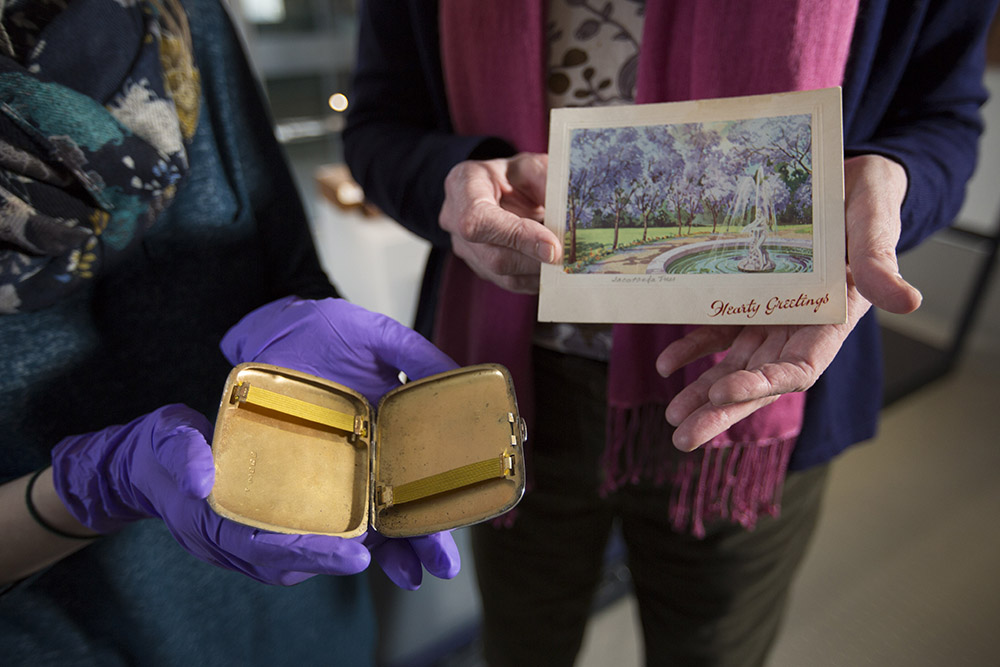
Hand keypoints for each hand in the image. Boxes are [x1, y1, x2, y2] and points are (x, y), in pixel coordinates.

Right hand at [52, 404, 371, 585]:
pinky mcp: (242, 536)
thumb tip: (202, 479)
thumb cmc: (157, 449)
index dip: (310, 552)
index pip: (264, 548)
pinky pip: (280, 550)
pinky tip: (338, 528)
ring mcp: (232, 545)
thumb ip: (184, 453)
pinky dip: (311, 545)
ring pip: (284, 563)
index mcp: (207, 524)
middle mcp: (222, 543)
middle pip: (282, 564)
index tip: (354, 554)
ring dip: (323, 556)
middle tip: (371, 551)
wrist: (135, 466)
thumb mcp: (167, 437)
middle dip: (327, 560)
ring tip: (365, 541)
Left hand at [220, 296, 462, 587]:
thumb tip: (457, 375)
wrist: (263, 331)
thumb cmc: (317, 328)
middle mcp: (376, 453)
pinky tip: (363, 564)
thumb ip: (414, 352)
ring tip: (413, 576)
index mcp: (397, 423)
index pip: (435, 465)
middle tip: (445, 564)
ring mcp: (343, 469)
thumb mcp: (372, 333)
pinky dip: (344, 544)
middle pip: (411, 502)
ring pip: (375, 518)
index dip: (459, 490)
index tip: (482, 509)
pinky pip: (328, 516)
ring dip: (397, 552)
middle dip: (431, 538)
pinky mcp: (305, 480)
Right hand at [440, 152, 561, 292]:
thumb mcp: (532, 167)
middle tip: (569, 257)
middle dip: (535, 260)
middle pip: (493, 255)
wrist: (499, 188)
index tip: (552, 247)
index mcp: (463, 185)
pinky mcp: (479, 266)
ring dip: (538, 271)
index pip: (480, 220)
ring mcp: (464, 247)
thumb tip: (566, 222)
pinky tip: (552, 266)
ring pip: (502, 274)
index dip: (517, 236)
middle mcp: (454, 219)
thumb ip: (547, 186)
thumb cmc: (513, 175)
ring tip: (564, 261)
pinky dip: (535, 278)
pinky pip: (509, 282)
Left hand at [656, 155, 919, 450]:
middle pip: (759, 380)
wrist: (847, 184)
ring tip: (673, 418)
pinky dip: (695, 348)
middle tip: (686, 438)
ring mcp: (773, 319)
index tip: (725, 395)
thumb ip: (881, 266)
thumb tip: (908, 302)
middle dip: (723, 411)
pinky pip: (720, 332)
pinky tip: (667, 365)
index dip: (763, 385)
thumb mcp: (876, 229)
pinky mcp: (752, 301)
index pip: (798, 368)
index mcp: (833, 322)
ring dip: (704, 392)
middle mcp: (800, 329)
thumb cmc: (868, 206)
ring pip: (735, 365)